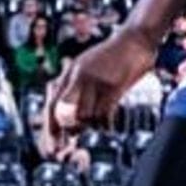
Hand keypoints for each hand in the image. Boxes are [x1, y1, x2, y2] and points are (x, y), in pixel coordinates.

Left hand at [45, 25, 158, 143]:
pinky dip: (105, 123)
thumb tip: (69, 120)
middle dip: (64, 132)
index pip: (52, 104)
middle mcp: (78, 76)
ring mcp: (95, 81)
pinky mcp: (113, 86)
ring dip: (89, 125)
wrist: (136, 39)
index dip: (49, 128)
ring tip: (95, 123)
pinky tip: (108, 123)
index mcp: (69, 73)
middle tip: (66, 146)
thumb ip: (77, 91)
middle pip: (63, 113)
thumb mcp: (88, 69)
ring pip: (84, 115)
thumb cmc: (113, 55)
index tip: (50, 146)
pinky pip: (103, 113)